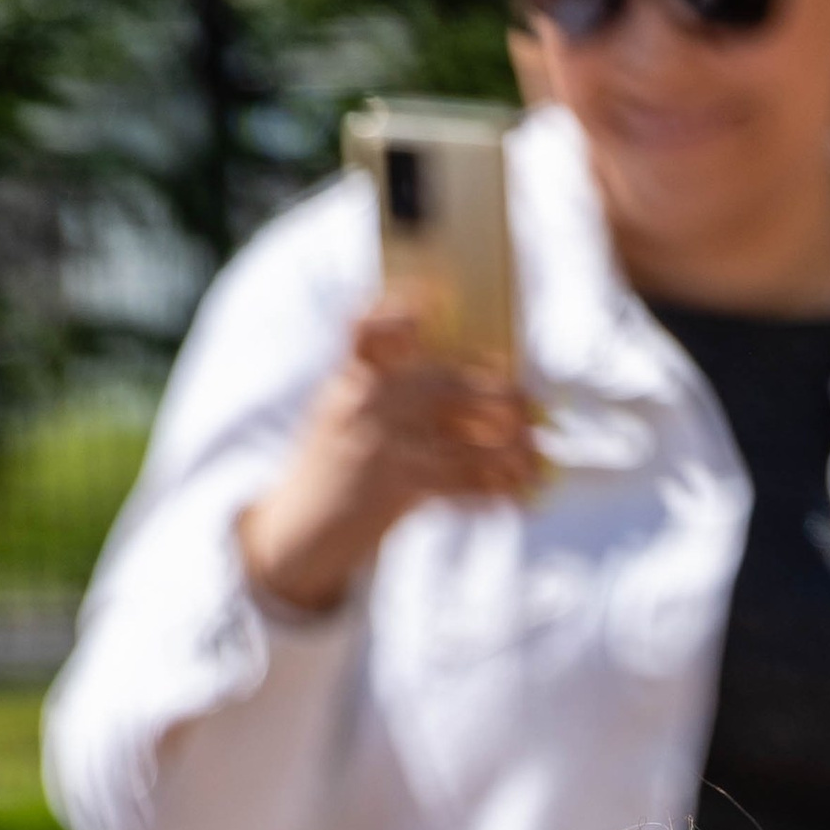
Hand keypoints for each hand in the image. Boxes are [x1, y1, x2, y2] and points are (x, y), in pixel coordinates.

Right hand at [237, 300, 535, 616]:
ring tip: (534, 456)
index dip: (398, 310)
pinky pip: (459, 482)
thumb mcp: (342, 419)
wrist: (295, 533)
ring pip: (461, 437)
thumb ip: (387, 395)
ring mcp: (377, 445)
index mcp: (349, 379)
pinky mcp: (392, 489)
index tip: (431, 295)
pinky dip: (493, 488)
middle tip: (529, 403)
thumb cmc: (332, 472)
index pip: (367, 330)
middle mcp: (362, 404)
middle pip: (444, 383)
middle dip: (495, 391)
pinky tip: (515, 493)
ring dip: (507, 448)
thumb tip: (471, 389)